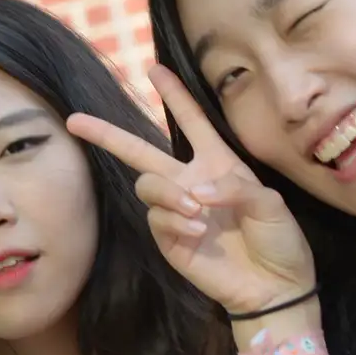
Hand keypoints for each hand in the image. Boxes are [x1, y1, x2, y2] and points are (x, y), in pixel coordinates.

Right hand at [67, 65, 314, 314]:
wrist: (276, 286)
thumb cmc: (279, 240)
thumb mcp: (269, 204)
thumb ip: (234, 188)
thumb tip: (193, 190)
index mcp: (219, 165)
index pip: (192, 123)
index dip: (175, 96)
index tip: (155, 68)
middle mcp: (192, 182)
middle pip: (142, 151)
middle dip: (109, 134)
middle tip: (75, 120)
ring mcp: (178, 211)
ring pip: (147, 186)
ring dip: (167, 194)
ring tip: (196, 212)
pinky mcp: (170, 240)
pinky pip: (156, 219)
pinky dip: (174, 221)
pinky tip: (198, 233)